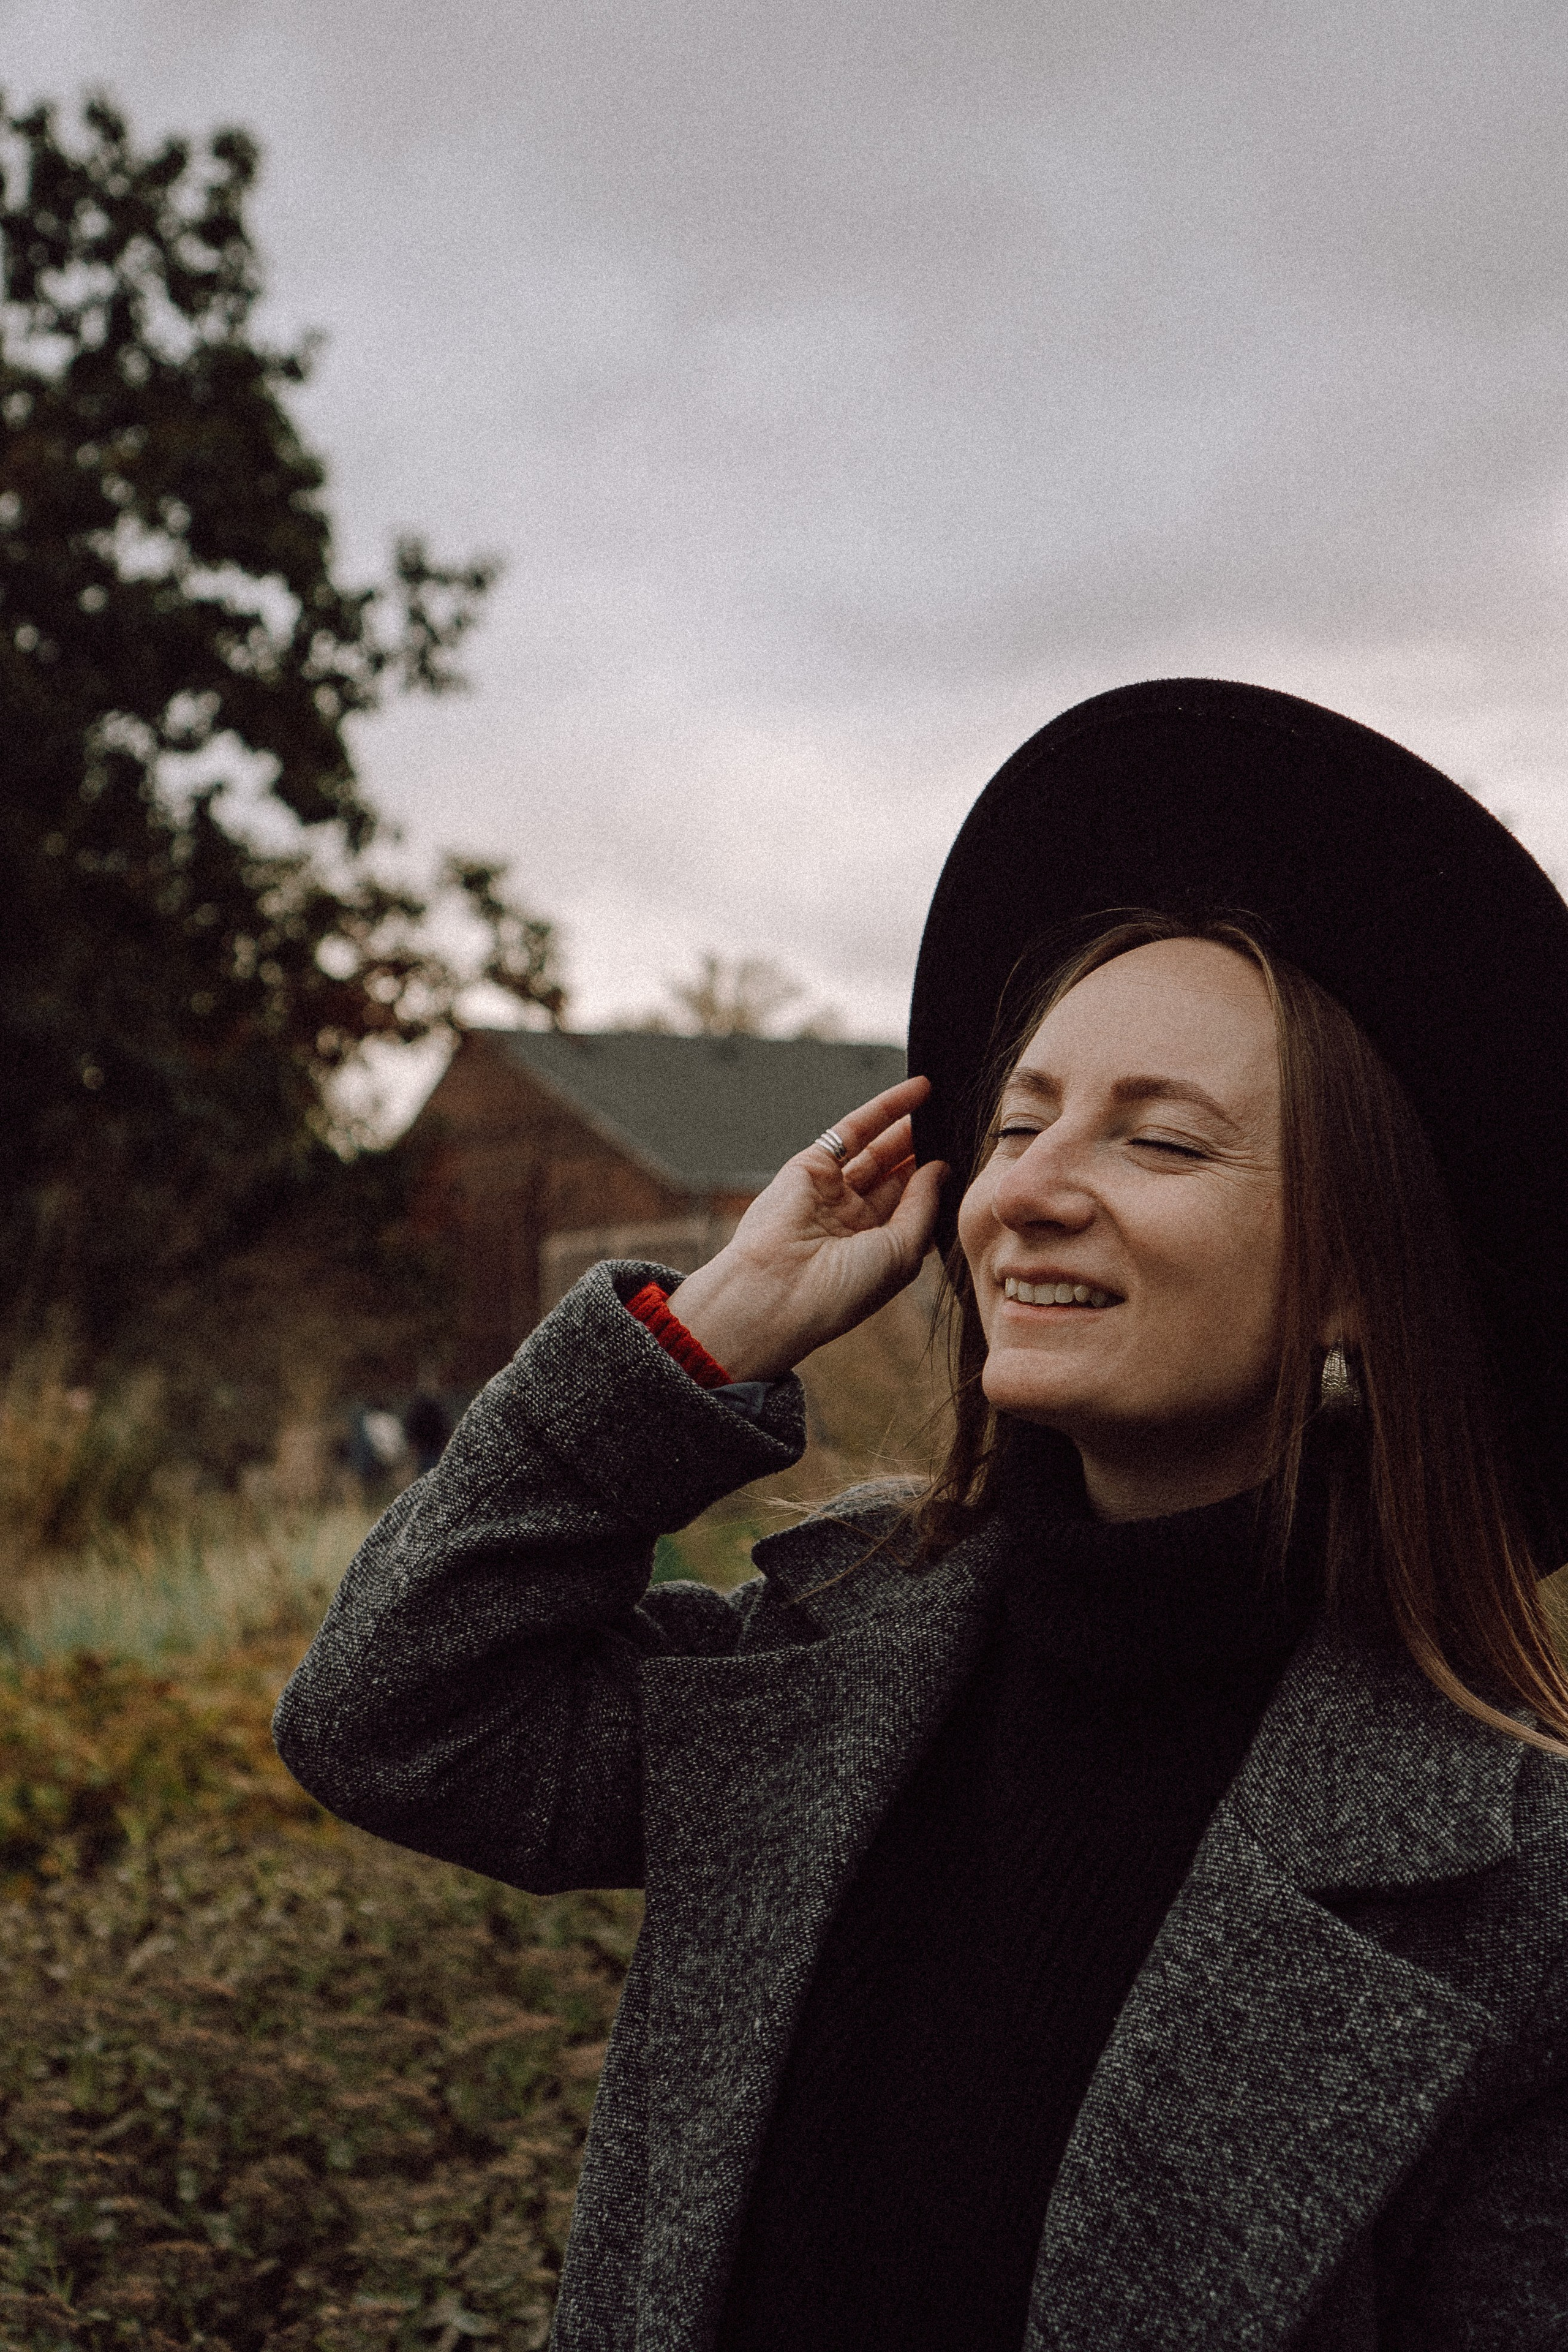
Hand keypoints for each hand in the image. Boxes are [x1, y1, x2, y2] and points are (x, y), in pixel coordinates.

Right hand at [667, 1076, 946, 1381]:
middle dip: (925, 1152)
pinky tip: (918, 1091)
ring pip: (877, 1150)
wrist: (779, 1292)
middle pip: (897, 1177)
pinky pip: (853, 1130)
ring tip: (945, 1103)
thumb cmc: (842, 1290)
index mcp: (875, 1252)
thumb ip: (923, 1205)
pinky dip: (885, 1109)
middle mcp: (851, 1222)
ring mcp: (829, 1192)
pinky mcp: (810, 1166)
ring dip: (910, 1126)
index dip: (939, 1184)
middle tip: (959, 1125)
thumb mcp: (902, 1251)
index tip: (968, 1160)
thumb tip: (940, 1168)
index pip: (913, 1210)